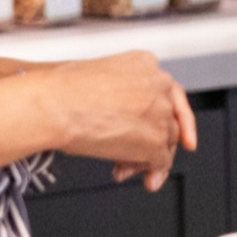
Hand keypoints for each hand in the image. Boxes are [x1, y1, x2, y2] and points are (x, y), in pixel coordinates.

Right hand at [36, 51, 198, 190]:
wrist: (57, 104)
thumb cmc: (64, 90)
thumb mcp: (100, 76)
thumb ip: (122, 91)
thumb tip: (121, 115)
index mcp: (145, 63)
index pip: (167, 91)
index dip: (169, 113)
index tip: (179, 129)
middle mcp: (159, 84)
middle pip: (170, 117)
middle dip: (153, 140)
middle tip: (137, 158)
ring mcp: (160, 112)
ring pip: (168, 140)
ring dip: (144, 159)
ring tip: (122, 168)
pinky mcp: (156, 139)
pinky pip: (161, 161)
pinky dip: (149, 172)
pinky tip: (124, 173)